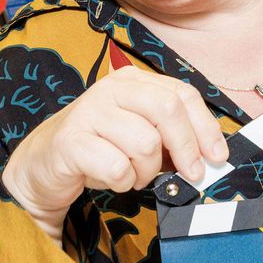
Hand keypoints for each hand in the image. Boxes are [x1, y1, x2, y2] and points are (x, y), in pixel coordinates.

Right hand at [2, 66, 227, 239]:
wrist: (44, 164)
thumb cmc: (100, 148)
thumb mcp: (140, 132)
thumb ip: (172, 135)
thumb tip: (212, 155)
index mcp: (133, 80)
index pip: (182, 94)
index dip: (206, 127)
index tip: (218, 157)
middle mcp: (111, 88)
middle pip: (168, 110)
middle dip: (186, 147)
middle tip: (190, 175)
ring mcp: (89, 112)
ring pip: (145, 143)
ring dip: (146, 171)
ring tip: (132, 174)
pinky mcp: (71, 141)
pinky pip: (117, 167)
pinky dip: (122, 182)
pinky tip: (110, 178)